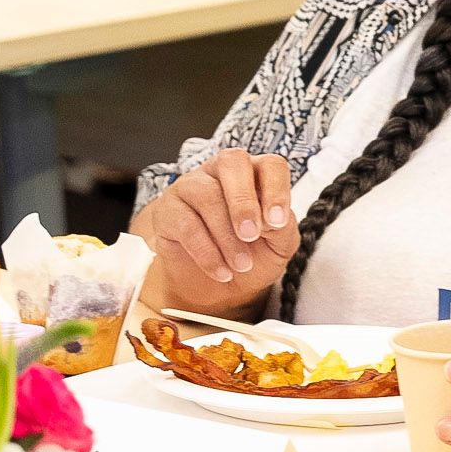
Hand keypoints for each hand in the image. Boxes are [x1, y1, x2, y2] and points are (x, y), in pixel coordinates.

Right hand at [136, 151, 297, 312]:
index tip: (278, 222)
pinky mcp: (167, 211)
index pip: (270, 164)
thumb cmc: (252, 258)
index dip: (276, 189)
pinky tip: (221, 271)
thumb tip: (272, 217)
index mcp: (256, 175)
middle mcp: (221, 173)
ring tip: (241, 264)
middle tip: (251, 235)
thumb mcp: (279, 246)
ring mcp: (190, 187)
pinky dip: (207, 252)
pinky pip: (185, 224)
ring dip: (226, 235)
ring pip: (207, 194)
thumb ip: (283, 227)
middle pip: (232, 162)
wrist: (217, 289)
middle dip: (244, 201)